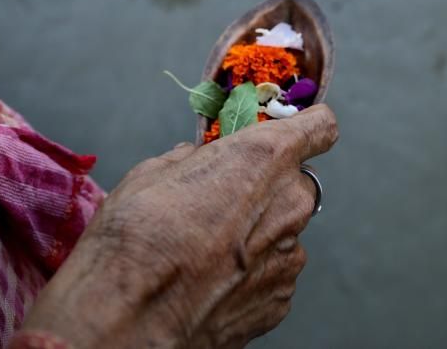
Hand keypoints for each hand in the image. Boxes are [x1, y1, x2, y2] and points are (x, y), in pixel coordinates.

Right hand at [19, 105, 337, 347]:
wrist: (127, 319)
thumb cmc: (135, 238)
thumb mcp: (154, 173)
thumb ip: (194, 161)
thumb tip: (196, 161)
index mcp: (266, 159)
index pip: (320, 127)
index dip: (306, 127)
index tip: (291, 132)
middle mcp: (289, 205)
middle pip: (294, 185)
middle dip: (264, 188)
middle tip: (220, 202)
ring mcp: (288, 257)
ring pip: (281, 233)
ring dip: (254, 236)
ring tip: (204, 253)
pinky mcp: (279, 300)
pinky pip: (271, 275)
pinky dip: (248, 276)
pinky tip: (209, 283)